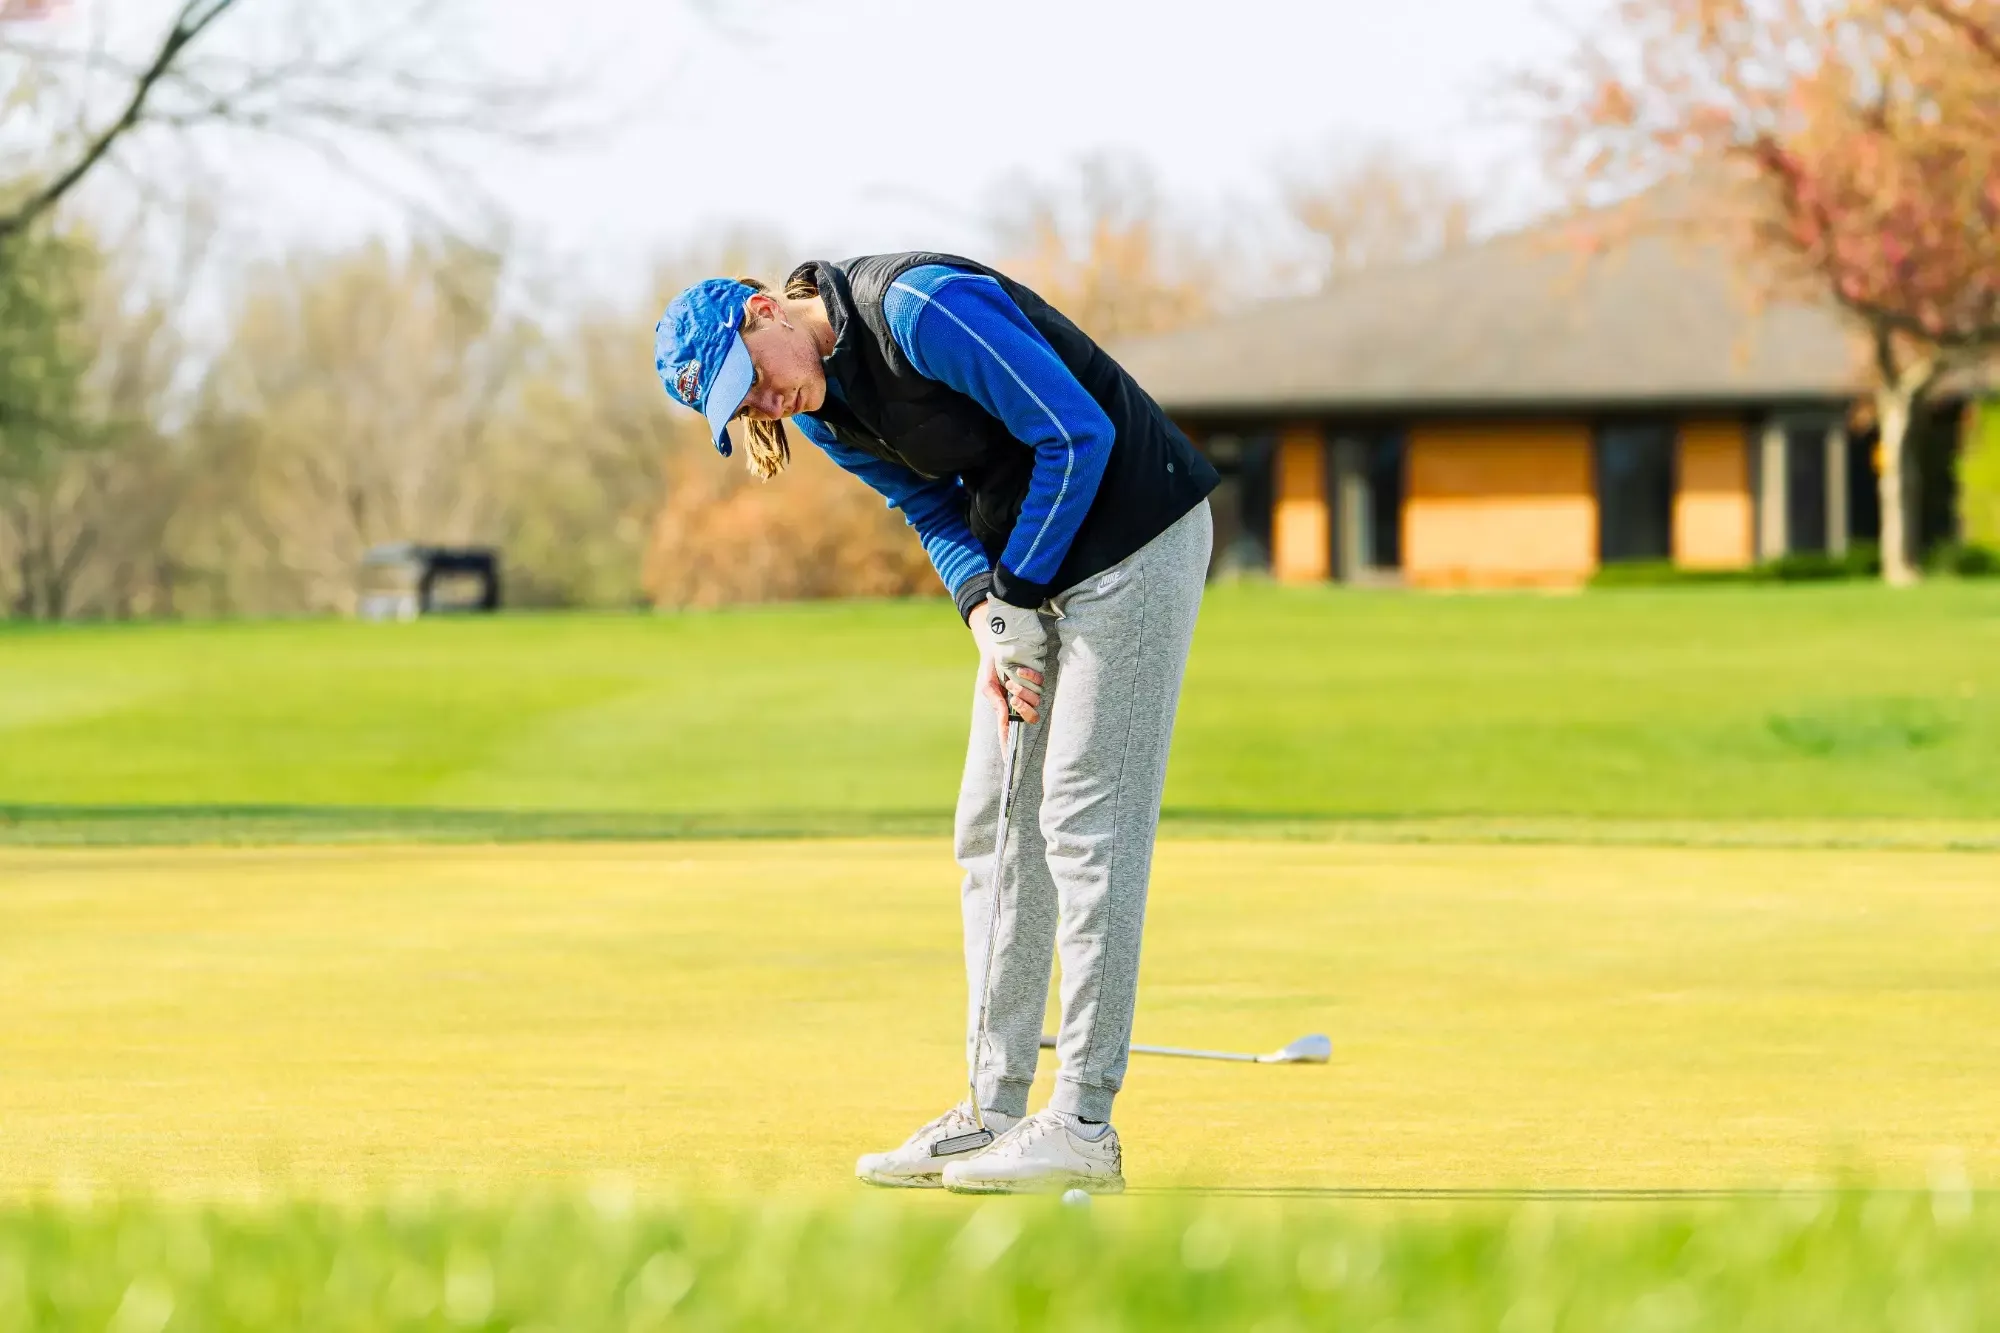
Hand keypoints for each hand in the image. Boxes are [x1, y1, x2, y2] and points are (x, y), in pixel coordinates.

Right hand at [972, 597, 1045, 735]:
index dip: (1008, 744)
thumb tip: (1006, 717)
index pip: (1008, 729)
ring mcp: (1030, 689)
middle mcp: (1021, 701)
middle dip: (1024, 708)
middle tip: (1012, 696)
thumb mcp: (988, 686)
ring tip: (1012, 680)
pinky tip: (1020, 671)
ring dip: (1023, 691)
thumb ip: (996, 702)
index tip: (1008, 758)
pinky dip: (1030, 678)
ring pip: (1036, 700)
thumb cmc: (990, 667)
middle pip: (1032, 716)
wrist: (995, 645)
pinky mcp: (1037, 676)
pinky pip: (1040, 682)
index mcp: (1007, 707)